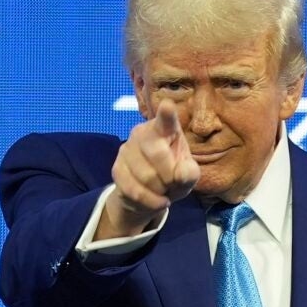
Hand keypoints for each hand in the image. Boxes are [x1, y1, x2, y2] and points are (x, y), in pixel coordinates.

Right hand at [96, 99, 199, 238]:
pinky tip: (156, 200)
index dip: (166, 113)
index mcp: (166, 129)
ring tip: (163, 190)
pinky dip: (150, 201)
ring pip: (146, 176)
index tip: (167, 106)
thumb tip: (180, 174)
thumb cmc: (175, 177)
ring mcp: (126, 149)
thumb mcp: (189, 176)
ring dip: (160, 190)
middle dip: (170, 176)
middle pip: (158, 154)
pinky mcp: (116, 168)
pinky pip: (134, 190)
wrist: (151, 195)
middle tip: (173, 182)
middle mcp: (142, 132)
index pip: (166, 119)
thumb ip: (190, 173)